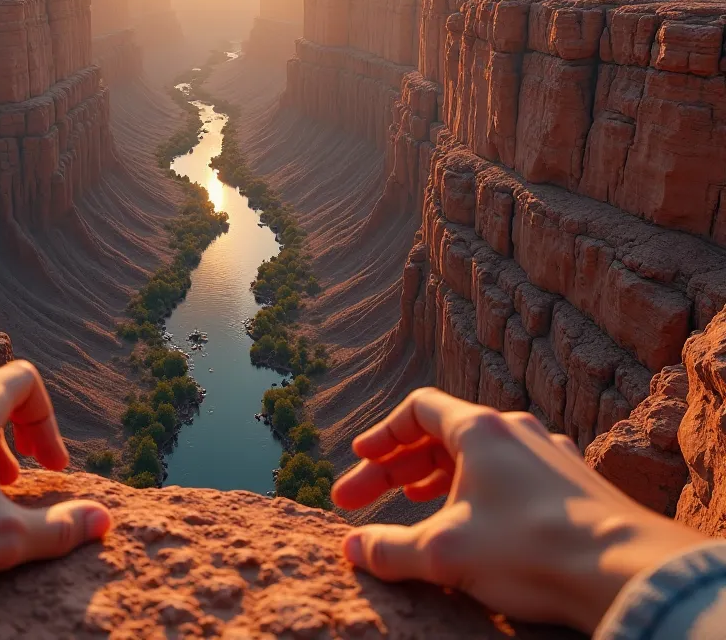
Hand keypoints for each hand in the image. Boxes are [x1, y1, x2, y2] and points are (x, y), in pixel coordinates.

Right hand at [334, 388, 705, 633]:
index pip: (416, 409)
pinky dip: (479, 490)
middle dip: (396, 468)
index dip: (381, 435)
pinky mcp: (573, 484)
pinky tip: (477, 520)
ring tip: (413, 503)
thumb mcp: (445, 552)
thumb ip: (390, 549)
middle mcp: (513, 429)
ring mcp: (548, 454)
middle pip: (440, 434)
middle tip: (361, 499)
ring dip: (437, 476)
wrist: (628, 570)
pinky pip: (511, 474)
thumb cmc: (531, 550)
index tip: (359, 458)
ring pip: (478, 455)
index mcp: (478, 428)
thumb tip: (352, 548)